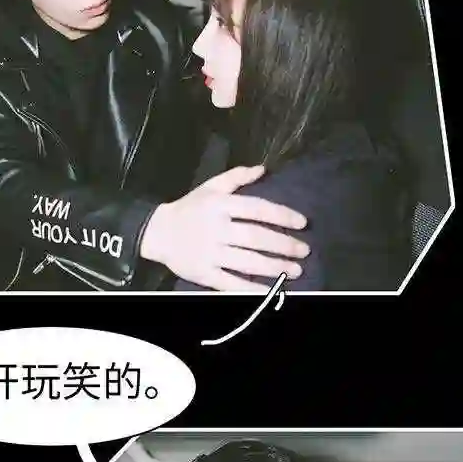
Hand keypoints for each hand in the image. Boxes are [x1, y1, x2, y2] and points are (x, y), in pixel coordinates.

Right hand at [140, 165, 309, 291]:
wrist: (158, 232)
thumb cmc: (189, 208)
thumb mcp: (211, 187)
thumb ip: (237, 177)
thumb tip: (263, 169)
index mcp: (220, 205)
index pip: (258, 209)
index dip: (282, 215)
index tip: (302, 223)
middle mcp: (217, 228)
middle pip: (256, 237)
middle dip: (284, 245)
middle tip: (304, 251)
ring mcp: (211, 253)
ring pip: (248, 261)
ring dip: (274, 267)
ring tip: (295, 271)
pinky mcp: (205, 274)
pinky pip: (232, 283)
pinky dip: (252, 288)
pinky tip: (270, 291)